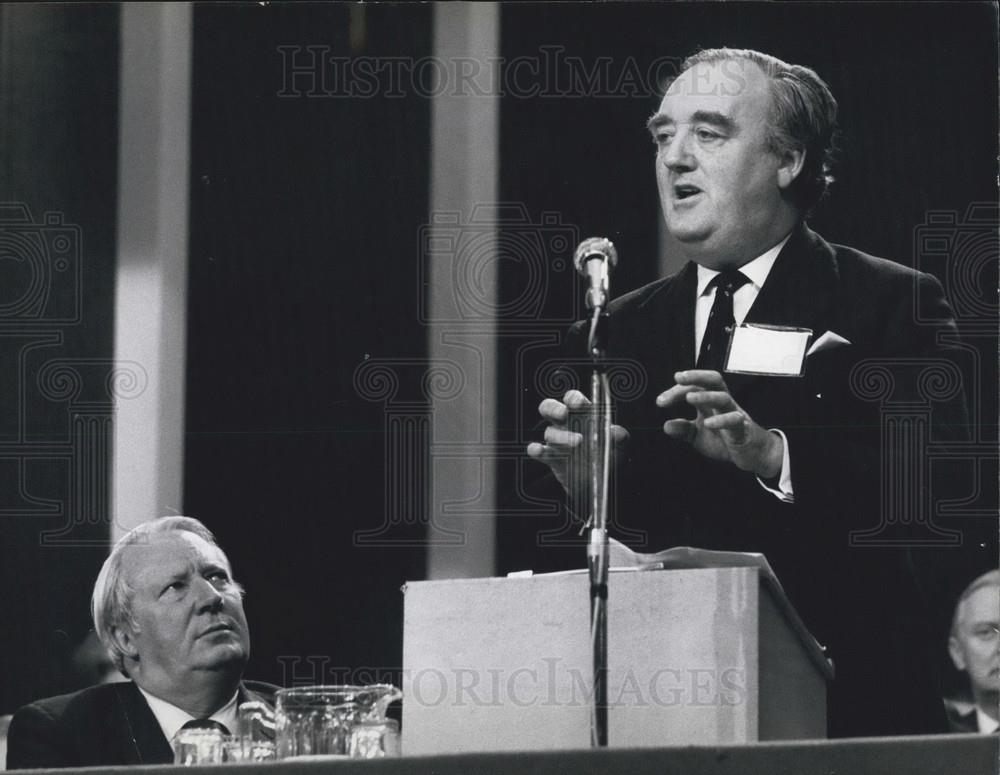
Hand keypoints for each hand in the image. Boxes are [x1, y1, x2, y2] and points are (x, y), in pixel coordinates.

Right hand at [526, 389, 629, 495]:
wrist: (601, 481)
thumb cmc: (609, 455)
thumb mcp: (620, 446)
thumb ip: (620, 437)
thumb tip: (617, 432)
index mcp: (583, 414)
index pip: (573, 399)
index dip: (573, 399)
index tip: (578, 404)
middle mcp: (566, 424)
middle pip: (550, 408)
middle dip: (554, 408)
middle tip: (563, 414)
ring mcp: (557, 440)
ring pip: (549, 432)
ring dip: (561, 437)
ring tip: (577, 443)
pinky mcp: (551, 457)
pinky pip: (538, 451)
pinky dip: (536, 450)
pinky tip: (538, 450)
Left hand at [657, 370, 782, 477]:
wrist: (752, 454)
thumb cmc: (726, 439)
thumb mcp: (698, 436)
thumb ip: (683, 429)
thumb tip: (667, 425)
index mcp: (710, 403)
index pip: (694, 388)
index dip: (676, 392)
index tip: (660, 401)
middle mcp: (722, 404)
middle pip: (713, 381)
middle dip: (696, 376)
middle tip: (679, 377)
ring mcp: (734, 414)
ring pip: (723, 397)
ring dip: (706, 396)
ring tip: (690, 398)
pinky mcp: (743, 428)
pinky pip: (734, 420)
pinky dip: (721, 421)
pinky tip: (708, 424)